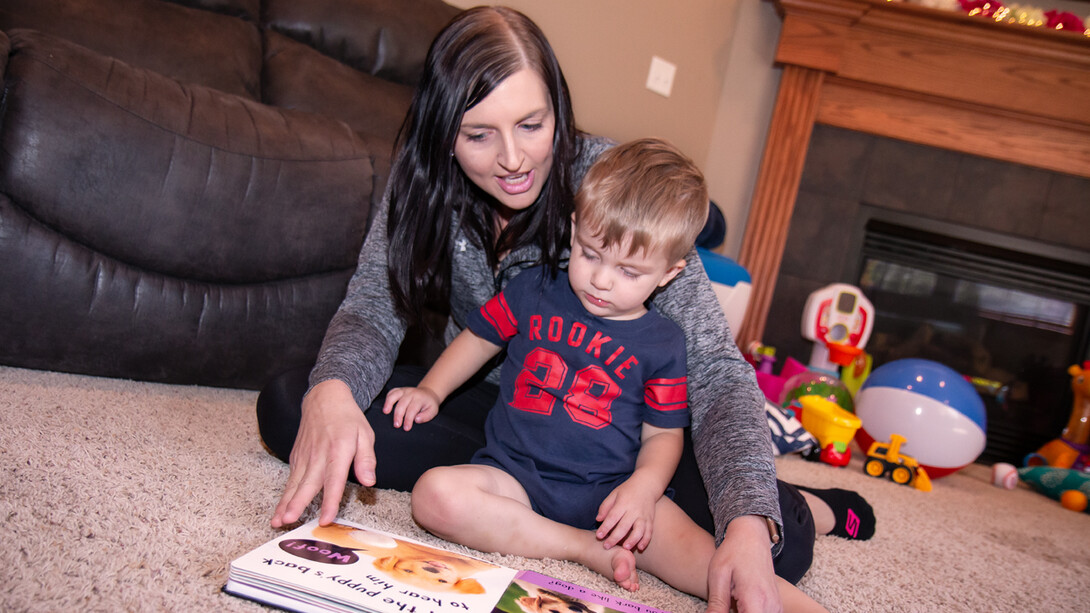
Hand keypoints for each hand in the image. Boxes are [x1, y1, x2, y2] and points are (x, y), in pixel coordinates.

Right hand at [270, 379, 375, 528]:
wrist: (325, 398)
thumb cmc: (347, 418)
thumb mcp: (365, 434)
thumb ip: (367, 459)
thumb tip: (369, 481)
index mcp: (338, 451)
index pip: (334, 480)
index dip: (330, 501)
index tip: (325, 519)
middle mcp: (318, 455)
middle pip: (307, 484)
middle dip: (296, 504)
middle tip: (287, 520)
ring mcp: (304, 456)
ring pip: (294, 484)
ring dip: (284, 503)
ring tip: (277, 521)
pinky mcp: (296, 456)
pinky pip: (291, 479)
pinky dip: (284, 494)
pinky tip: (280, 509)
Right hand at [382, 386, 439, 430]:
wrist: (428, 393)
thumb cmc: (429, 404)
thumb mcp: (433, 411)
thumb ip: (426, 416)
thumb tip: (416, 420)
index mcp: (420, 398)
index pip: (412, 410)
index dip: (408, 419)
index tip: (406, 428)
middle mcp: (411, 393)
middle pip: (402, 404)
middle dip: (398, 415)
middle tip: (396, 425)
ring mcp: (404, 390)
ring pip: (394, 395)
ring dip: (389, 404)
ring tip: (386, 412)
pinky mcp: (399, 390)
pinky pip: (391, 392)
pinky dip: (387, 399)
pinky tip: (385, 407)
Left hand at [595, 475, 658, 551]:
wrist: (647, 484)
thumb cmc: (627, 490)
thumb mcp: (614, 494)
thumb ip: (605, 506)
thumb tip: (598, 520)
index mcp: (623, 503)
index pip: (612, 517)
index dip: (605, 527)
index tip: (599, 536)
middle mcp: (634, 510)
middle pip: (624, 526)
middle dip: (615, 537)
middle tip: (607, 546)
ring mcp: (643, 515)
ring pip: (639, 530)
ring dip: (632, 540)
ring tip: (625, 548)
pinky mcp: (651, 519)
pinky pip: (649, 531)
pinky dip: (646, 540)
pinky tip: (640, 548)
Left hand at [706, 515, 781, 612]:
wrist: (751, 536)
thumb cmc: (733, 552)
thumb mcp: (718, 576)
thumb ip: (717, 603)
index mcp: (756, 599)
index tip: (720, 608)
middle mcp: (771, 606)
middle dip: (735, 612)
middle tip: (726, 598)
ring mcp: (776, 606)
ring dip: (742, 611)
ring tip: (731, 597)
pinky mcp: (776, 606)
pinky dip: (749, 611)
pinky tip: (738, 601)